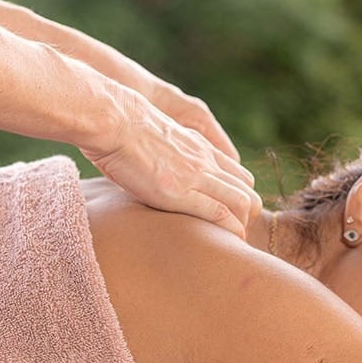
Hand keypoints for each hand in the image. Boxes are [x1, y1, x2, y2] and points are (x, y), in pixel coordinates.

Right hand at [81, 88, 260, 236]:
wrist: (114, 121)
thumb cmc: (123, 130)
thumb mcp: (157, 138)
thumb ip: (169, 154)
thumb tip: (157, 168)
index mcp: (200, 149)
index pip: (237, 176)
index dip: (239, 199)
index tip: (230, 218)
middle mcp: (205, 161)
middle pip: (247, 191)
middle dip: (246, 216)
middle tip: (231, 234)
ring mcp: (196, 175)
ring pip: (241, 202)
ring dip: (241, 225)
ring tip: (229, 241)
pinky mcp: (181, 192)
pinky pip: (219, 213)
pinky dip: (228, 230)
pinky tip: (225, 241)